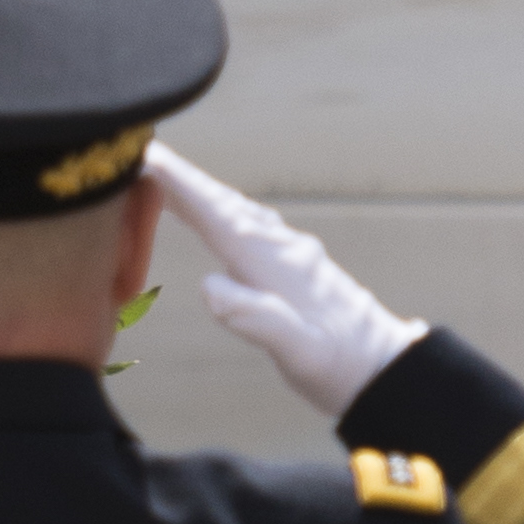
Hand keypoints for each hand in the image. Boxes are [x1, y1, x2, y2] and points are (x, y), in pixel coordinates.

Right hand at [146, 151, 420, 418]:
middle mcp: (282, 248)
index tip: (147, 158)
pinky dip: (220, 211)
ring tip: (163, 176)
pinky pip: (247, 225)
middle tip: (138, 153)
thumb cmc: (340, 366)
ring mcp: (290, 253)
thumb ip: (257, 318)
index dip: (180, 186)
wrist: (385, 370)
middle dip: (181, 178)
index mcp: (274, 264)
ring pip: (236, 210)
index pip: (218, 215)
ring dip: (199, 191)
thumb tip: (210, 286)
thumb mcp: (300, 354)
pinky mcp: (294, 265)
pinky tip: (215, 214)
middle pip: (223, 203)